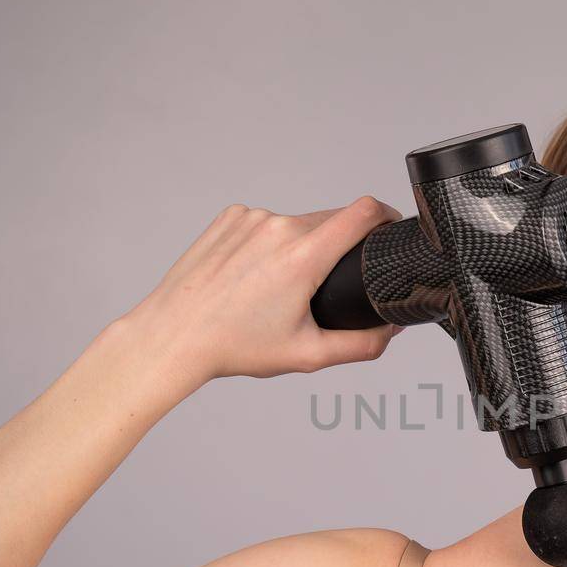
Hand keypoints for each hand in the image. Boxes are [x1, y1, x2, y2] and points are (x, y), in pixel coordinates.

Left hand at [125, 197, 404, 383]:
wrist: (174, 335)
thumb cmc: (233, 345)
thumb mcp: (308, 354)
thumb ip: (362, 344)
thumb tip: (392, 329)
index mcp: (303, 257)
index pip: (363, 212)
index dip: (387, 216)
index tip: (390, 229)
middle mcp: (278, 227)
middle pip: (332, 219)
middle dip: (340, 245)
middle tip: (326, 283)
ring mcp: (251, 218)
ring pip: (298, 222)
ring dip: (303, 244)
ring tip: (279, 284)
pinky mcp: (230, 217)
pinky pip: (267, 222)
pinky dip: (271, 242)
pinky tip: (254, 272)